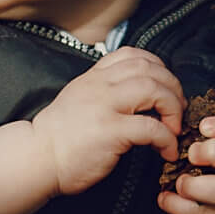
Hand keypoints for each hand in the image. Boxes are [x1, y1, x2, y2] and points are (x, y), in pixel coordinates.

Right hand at [27, 48, 185, 197]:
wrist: (37, 158)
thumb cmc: (59, 137)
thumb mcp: (78, 100)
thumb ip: (103, 92)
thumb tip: (135, 97)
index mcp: (93, 77)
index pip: (133, 55)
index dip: (158, 69)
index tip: (164, 88)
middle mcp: (100, 86)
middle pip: (150, 69)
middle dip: (173, 88)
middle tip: (177, 111)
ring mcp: (105, 107)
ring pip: (153, 90)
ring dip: (172, 108)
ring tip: (174, 128)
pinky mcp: (110, 132)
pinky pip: (151, 128)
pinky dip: (166, 139)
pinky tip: (166, 151)